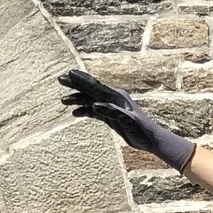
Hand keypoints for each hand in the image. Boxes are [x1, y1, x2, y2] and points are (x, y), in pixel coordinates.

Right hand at [58, 70, 196, 170]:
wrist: (151, 139)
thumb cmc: (142, 130)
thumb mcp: (128, 121)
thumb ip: (112, 112)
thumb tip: (95, 106)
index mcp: (117, 97)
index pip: (96, 86)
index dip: (82, 80)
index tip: (69, 73)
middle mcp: (113, 99)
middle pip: (90, 90)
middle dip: (75, 85)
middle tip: (60, 79)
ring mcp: (111, 107)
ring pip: (90, 100)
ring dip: (77, 100)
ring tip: (63, 101)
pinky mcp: (110, 117)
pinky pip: (94, 112)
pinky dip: (84, 111)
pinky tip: (74, 113)